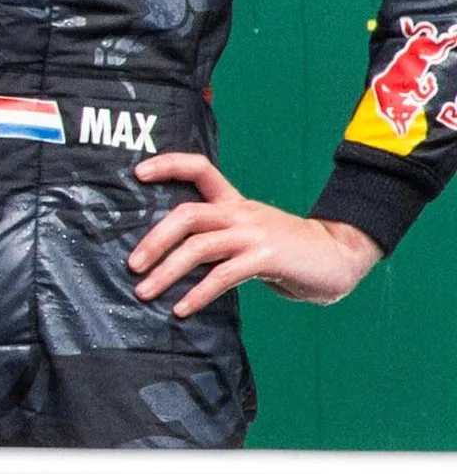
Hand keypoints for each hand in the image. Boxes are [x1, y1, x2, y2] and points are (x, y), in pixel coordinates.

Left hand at [130, 152, 381, 315]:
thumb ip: (217, 239)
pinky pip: (224, 275)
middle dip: (154, 239)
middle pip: (187, 214)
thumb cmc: (288, 251)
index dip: (169, 165)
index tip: (138, 173)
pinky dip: (199, 293)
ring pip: (199, 246)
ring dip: (167, 271)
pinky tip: (181, 309)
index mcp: (235, 203)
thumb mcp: (250, 236)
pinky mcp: (268, 257)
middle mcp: (241, 213)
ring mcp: (255, 234)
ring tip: (145, 292)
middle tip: (132, 265)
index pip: (200, 169)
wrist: (341, 257)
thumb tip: (169, 259)